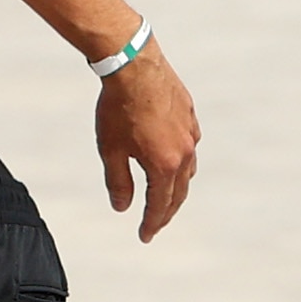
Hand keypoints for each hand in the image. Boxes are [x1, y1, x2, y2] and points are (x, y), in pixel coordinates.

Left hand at [96, 48, 199, 239]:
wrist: (133, 65)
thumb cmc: (117, 108)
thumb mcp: (110, 150)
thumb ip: (118, 182)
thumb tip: (122, 208)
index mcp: (165, 165)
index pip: (160, 205)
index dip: (152, 223)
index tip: (144, 236)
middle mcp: (184, 152)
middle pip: (178, 193)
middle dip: (166, 212)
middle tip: (155, 224)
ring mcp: (190, 133)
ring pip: (188, 170)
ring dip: (177, 187)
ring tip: (165, 196)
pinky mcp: (190, 115)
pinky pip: (189, 146)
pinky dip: (181, 160)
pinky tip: (172, 159)